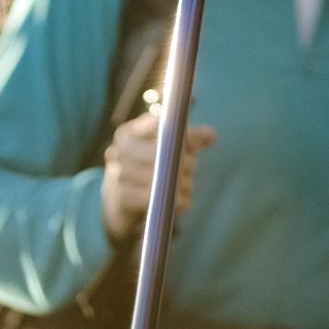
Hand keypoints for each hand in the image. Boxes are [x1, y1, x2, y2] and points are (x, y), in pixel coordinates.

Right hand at [100, 109, 214, 245]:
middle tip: (190, 168)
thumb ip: (187, 141)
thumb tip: (211, 134)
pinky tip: (180, 201)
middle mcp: (119, 150)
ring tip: (186, 186)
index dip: (184, 134)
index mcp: (128, 132)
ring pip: (163, 176)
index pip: (161, 124)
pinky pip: (159, 198)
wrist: (117, 204)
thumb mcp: (164, 151)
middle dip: (184, 161)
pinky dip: (176, 201)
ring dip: (182, 183)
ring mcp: (118, 174)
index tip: (199, 141)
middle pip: (163, 150)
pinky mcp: (123, 198)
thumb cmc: (145, 170)